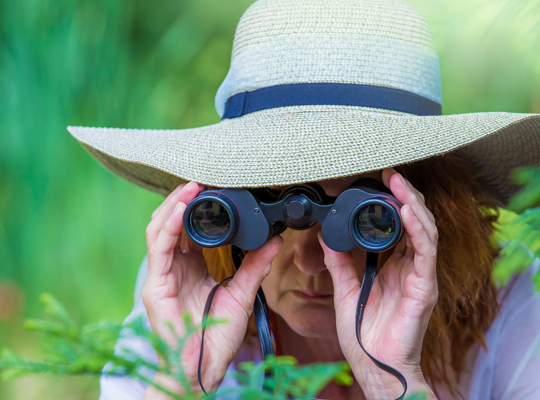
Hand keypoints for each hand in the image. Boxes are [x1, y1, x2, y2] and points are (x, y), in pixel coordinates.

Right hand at [141, 181, 282, 395]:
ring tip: (191, 187)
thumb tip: (275, 240)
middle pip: (170, 223)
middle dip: (183, 199)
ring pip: (159, 229)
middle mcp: (173, 268)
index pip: (188, 228)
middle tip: (203, 179)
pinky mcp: (155, 287)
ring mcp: (161, 277)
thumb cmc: (218, 334)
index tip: (215, 187)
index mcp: (190, 267)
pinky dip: (168, 227)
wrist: (203, 368)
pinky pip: (158, 249)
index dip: (197, 206)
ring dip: (173, 206)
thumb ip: (255, 265)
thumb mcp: (242, 293)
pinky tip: (180, 211)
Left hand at [319, 168, 438, 399]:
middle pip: (416, 222)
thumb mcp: (345, 290)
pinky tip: (407, 210)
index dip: (394, 202)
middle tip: (390, 174)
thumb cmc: (365, 336)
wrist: (374, 367)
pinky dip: (418, 228)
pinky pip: (425, 251)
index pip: (400, 226)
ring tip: (399, 183)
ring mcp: (420, 276)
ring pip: (424, 230)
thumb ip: (339, 262)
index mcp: (395, 267)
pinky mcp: (425, 286)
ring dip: (412, 204)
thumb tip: (326, 235)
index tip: (379, 181)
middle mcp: (411, 267)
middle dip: (405, 195)